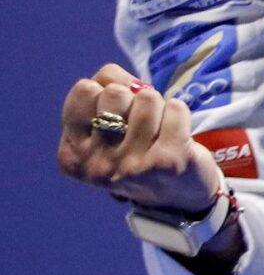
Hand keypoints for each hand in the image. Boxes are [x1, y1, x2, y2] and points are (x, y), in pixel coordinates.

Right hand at [57, 63, 223, 215]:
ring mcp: (132, 166)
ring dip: (158, 106)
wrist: (177, 197)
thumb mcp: (104, 128)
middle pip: (114, 92)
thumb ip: (103, 91)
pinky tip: (177, 133)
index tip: (116, 111)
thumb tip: (119, 78)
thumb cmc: (136, 149)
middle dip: (132, 97)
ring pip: (147, 98)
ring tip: (159, 129)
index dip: (106, 89)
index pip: (84, 90)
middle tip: (140, 122)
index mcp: (72, 154)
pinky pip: (176, 108)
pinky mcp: (169, 162)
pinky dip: (179, 113)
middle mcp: (96, 165)